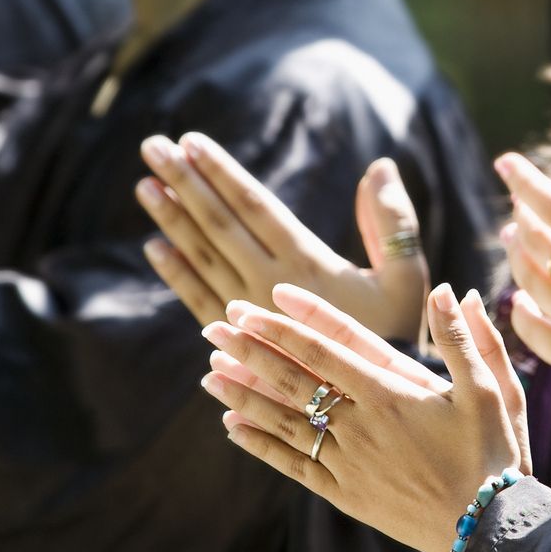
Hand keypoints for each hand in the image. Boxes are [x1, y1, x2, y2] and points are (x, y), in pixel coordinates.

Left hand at [138, 133, 429, 338]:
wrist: (372, 410)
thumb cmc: (395, 337)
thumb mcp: (405, 278)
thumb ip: (391, 223)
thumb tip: (380, 166)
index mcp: (307, 264)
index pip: (254, 206)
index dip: (222, 172)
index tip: (191, 141)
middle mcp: (268, 285)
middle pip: (219, 224)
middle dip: (185, 182)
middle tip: (153, 146)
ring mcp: (248, 314)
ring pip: (202, 257)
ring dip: (171, 219)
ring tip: (145, 185)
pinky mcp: (238, 341)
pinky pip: (199, 300)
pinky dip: (176, 273)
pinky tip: (155, 247)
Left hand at [203, 283, 527, 551]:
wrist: (488, 530)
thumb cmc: (495, 456)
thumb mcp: (492, 390)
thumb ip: (466, 339)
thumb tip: (453, 289)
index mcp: (392, 391)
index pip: (327, 347)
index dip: (288, 322)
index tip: (257, 302)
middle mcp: (361, 424)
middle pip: (294, 378)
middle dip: (249, 349)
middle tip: (212, 325)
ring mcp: (348, 461)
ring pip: (284, 420)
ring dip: (243, 394)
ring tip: (209, 371)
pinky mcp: (345, 493)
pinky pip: (293, 465)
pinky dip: (260, 445)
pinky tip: (233, 428)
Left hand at [495, 136, 550, 476]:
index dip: (528, 183)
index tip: (506, 162)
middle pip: (537, 245)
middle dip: (523, 215)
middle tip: (518, 199)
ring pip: (531, 286)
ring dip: (518, 256)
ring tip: (514, 237)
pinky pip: (538, 337)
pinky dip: (521, 313)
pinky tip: (521, 302)